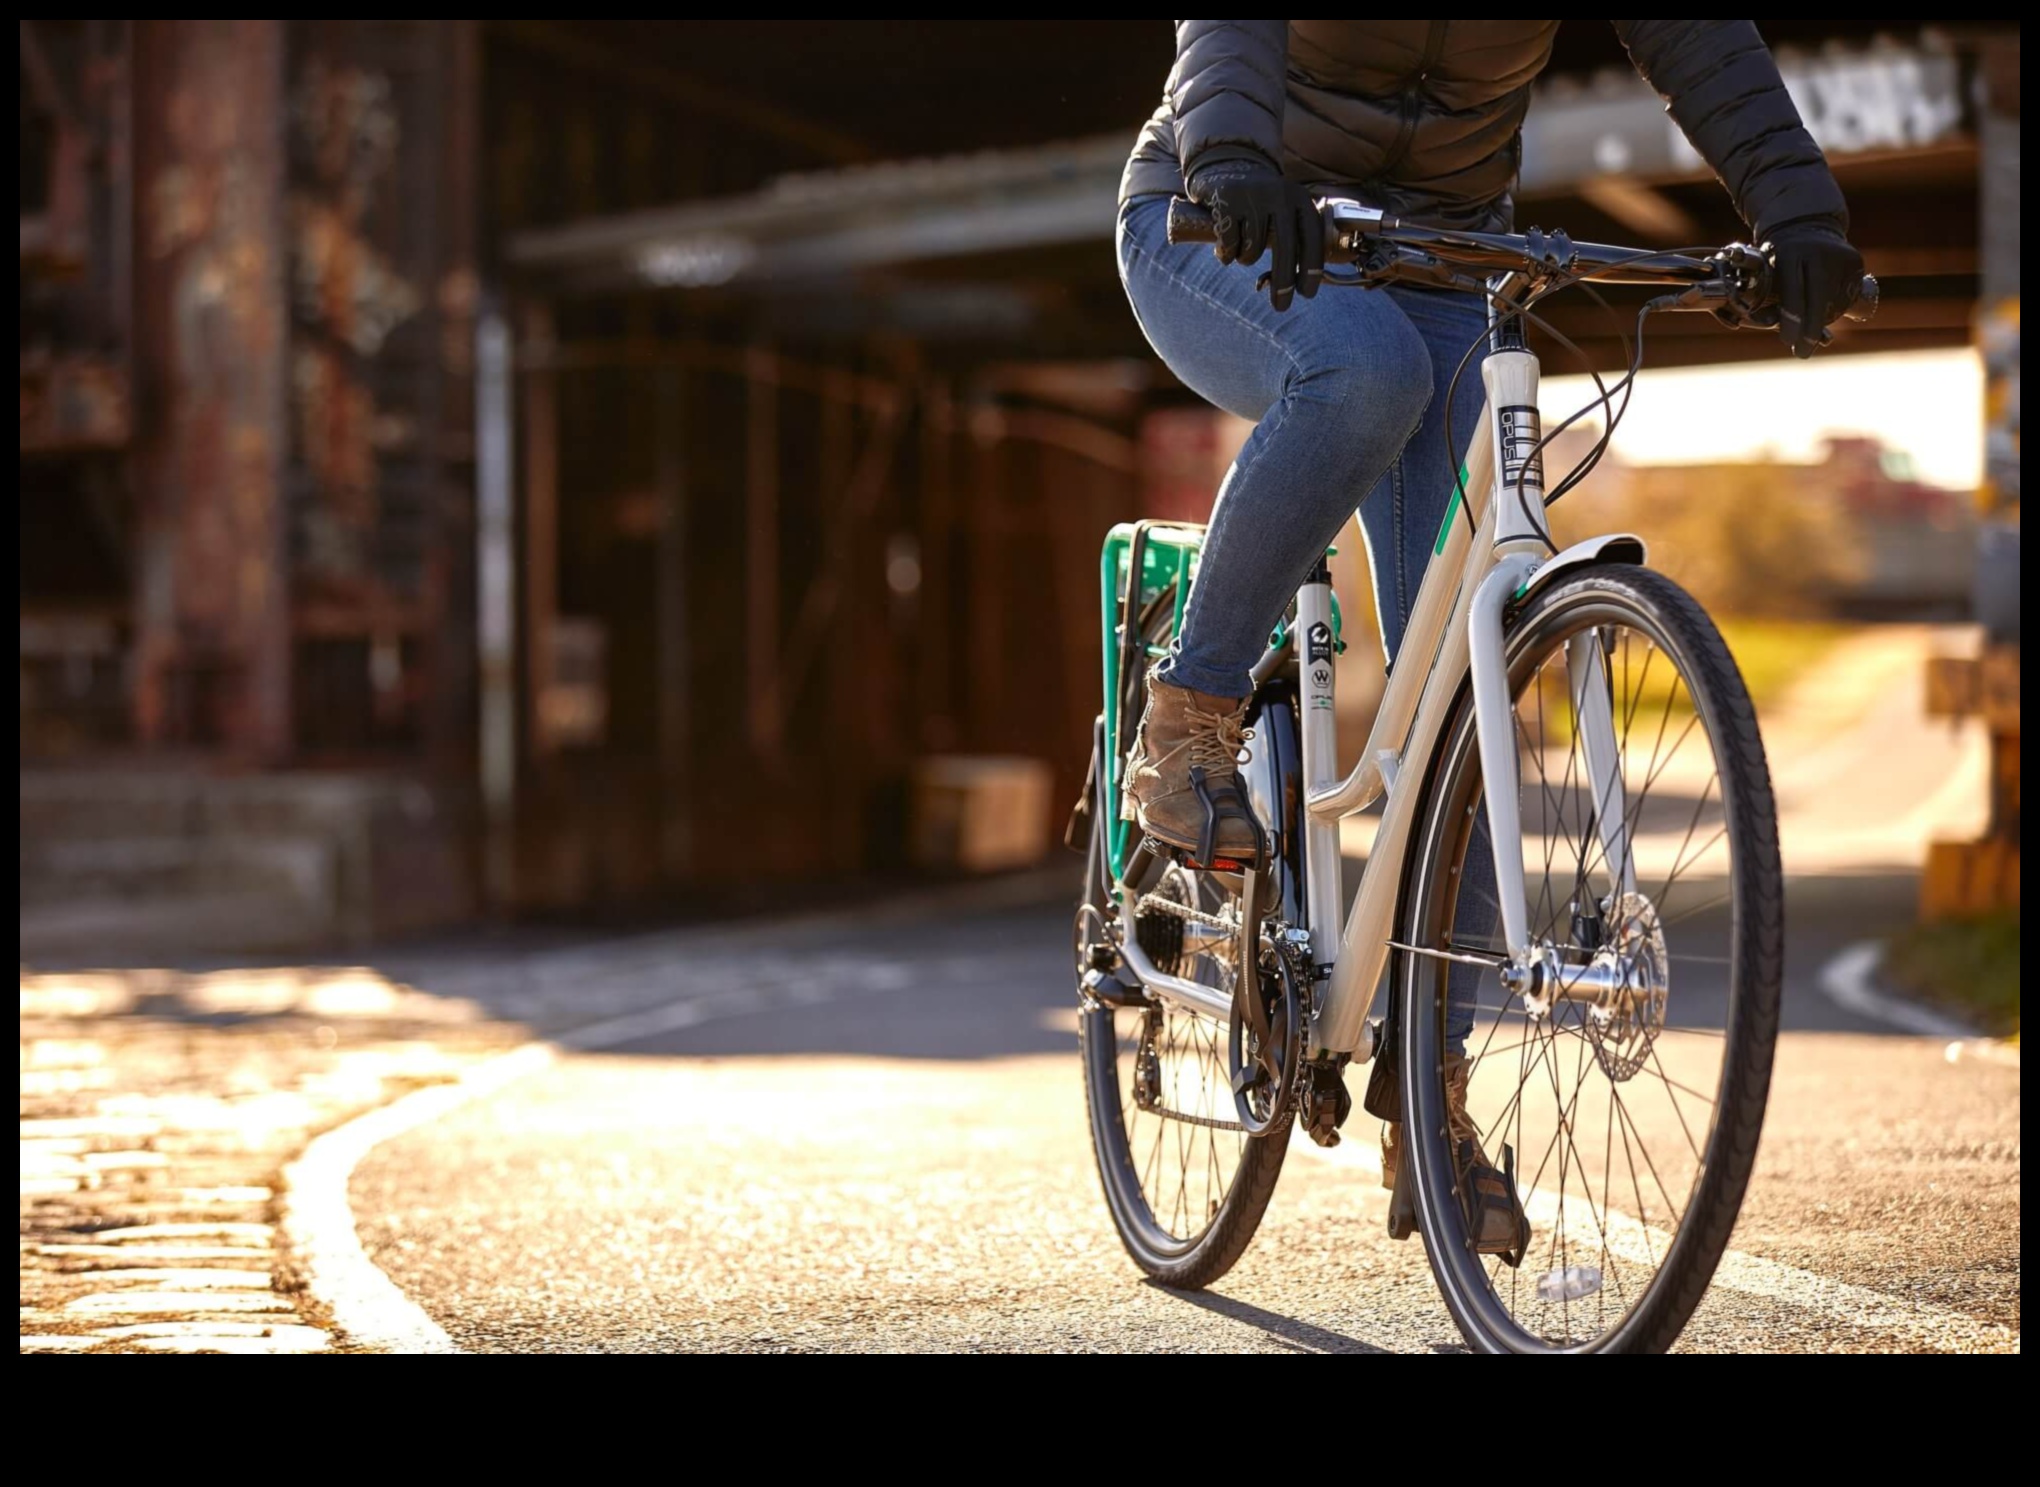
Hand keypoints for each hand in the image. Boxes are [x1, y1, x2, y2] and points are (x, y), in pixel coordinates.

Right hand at [1187, 162, 1323, 310]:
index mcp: (1300, 198)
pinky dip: (1226, 253)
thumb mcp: (1285, 210)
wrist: (1227, 164)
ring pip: (1253, 249)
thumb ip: (1294, 237)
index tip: (1307, 294)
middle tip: (1281, 306)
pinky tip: (1225, 247)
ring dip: (1246, 258)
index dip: (1311, 269)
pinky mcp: (1227, 200)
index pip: (1312, 238)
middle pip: (1285, 248)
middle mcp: (1279, 194)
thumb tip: (1300, 284)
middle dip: (1284, 281)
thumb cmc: (1260, 201)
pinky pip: (1230, 244)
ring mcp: (1253, 196)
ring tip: (1242, 247)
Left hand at [1767, 221, 1864, 358]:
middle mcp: (1818, 252)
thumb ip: (1772, 299)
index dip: (1792, 318)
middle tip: (1802, 353)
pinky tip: (1824, 309)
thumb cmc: (1780, 260)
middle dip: (1810, 329)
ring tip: (1808, 324)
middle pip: (1818, 298)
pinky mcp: (1856, 262)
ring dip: (1821, 321)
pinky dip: (1835, 310)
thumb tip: (1788, 338)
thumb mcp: (1769, 271)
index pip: (1794, 291)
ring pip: (1833, 301)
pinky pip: (1847, 296)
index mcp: (1790, 252)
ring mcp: (1841, 256)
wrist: (1806, 228)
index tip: (1788, 340)